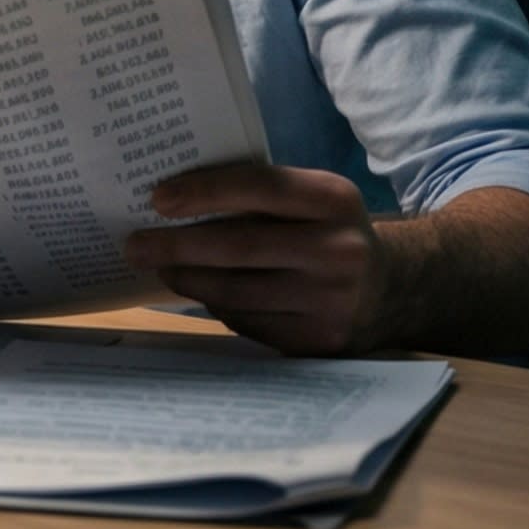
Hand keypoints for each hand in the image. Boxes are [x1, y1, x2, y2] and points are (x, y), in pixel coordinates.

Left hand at [122, 162, 389, 356]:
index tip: (158, 200)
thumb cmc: (330, 231)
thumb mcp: (314, 200)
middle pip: (239, 247)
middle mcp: (338, 250)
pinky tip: (203, 294)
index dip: (205, 192)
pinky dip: (219, 306)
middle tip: (135, 245)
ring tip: (162, 268)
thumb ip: (263, 194)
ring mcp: (330, 301)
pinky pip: (249, 322)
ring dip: (189, 280)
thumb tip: (176, 200)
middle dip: (178, 246)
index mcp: (333, 199)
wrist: (393, 290)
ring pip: (237, 292)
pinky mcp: (317, 341)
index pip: (259, 187)